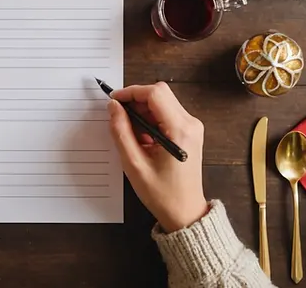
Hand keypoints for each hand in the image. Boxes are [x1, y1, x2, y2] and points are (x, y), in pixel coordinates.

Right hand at [107, 82, 207, 232]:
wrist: (184, 212)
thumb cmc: (162, 194)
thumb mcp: (134, 163)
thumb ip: (121, 131)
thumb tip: (113, 107)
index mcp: (180, 130)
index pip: (155, 94)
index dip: (131, 92)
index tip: (114, 100)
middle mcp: (190, 124)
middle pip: (160, 94)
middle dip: (136, 100)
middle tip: (119, 116)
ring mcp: (192, 127)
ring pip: (162, 102)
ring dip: (143, 111)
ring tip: (131, 133)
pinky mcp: (189, 132)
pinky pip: (167, 114)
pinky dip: (151, 119)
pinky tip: (142, 138)